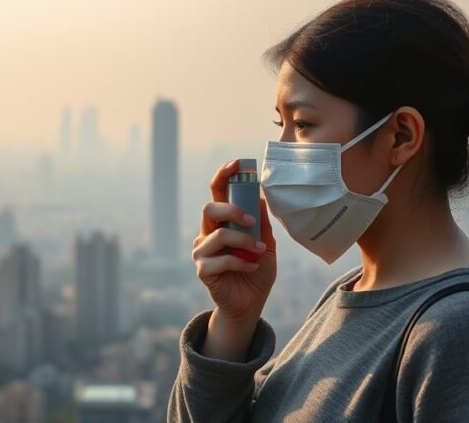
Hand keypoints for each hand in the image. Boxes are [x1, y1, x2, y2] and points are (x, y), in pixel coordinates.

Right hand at [192, 159, 277, 322]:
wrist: (249, 304)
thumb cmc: (256, 271)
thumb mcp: (266, 244)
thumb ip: (262, 223)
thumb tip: (262, 196)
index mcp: (221, 222)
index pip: (216, 192)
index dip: (223, 175)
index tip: (238, 163)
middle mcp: (206, 233)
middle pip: (209, 209)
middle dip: (232, 210)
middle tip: (252, 221)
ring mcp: (201, 252)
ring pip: (219, 235)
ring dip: (244, 240)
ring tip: (260, 250)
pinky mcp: (203, 270)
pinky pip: (223, 259)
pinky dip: (243, 261)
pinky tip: (253, 265)